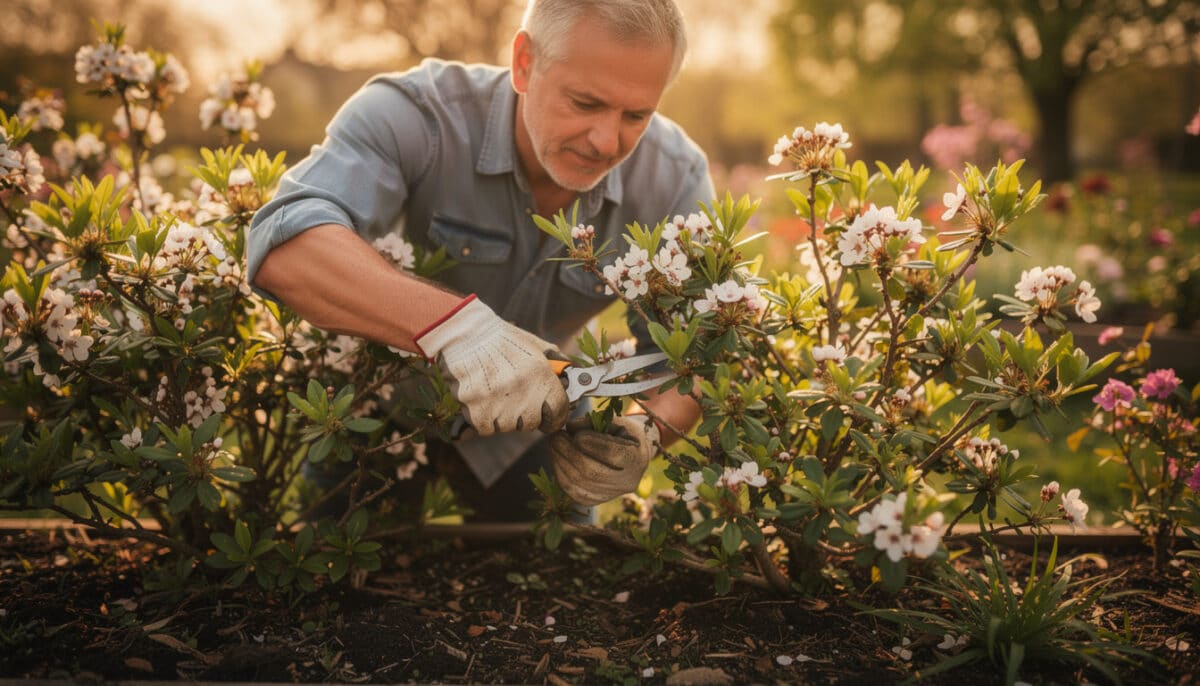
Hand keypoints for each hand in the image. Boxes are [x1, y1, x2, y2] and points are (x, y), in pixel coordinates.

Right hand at [415, 295, 569, 435]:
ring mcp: (499, 403)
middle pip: (530, 423)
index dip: (554, 416)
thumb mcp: (535, 346)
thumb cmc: (501, 339)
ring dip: (501, 417)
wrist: (465, 333)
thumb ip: (555, 366)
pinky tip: (481, 400)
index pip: (558, 411)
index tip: (549, 418)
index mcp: (540, 375)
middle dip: (524, 415)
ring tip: (493, 394)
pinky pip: (485, 428)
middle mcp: (522, 391)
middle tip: (512, 398)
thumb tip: (571, 380)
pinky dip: (482, 419)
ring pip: (506, 427)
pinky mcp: (476, 410)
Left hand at [549, 415, 660, 505]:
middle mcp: (625, 482)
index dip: (590, 443)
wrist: (632, 456)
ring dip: (560, 462)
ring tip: (554, 444)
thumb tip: (569, 427)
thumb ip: (593, 422)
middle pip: (592, 472)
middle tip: (555, 436)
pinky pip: (572, 491)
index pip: (613, 454)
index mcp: (636, 459)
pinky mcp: (595, 501)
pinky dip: (560, 473)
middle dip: (568, 452)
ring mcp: (610, 495)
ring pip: (578, 484)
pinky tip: (556, 458)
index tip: (574, 432)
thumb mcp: (614, 422)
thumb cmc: (622, 434)